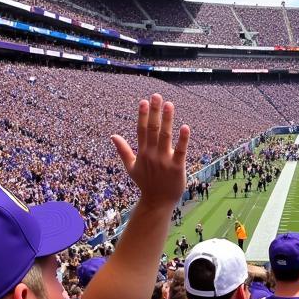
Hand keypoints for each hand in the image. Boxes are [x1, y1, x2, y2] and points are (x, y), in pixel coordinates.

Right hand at [111, 94, 189, 208]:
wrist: (157, 203)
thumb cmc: (146, 184)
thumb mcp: (131, 167)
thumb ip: (123, 150)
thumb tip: (112, 135)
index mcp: (142, 153)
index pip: (141, 130)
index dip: (143, 115)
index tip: (144, 101)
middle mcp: (152, 155)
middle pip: (153, 130)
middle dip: (155, 112)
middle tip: (157, 96)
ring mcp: (164, 161)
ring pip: (165, 137)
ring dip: (167, 120)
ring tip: (169, 104)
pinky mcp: (177, 168)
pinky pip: (181, 151)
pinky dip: (183, 140)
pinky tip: (185, 127)